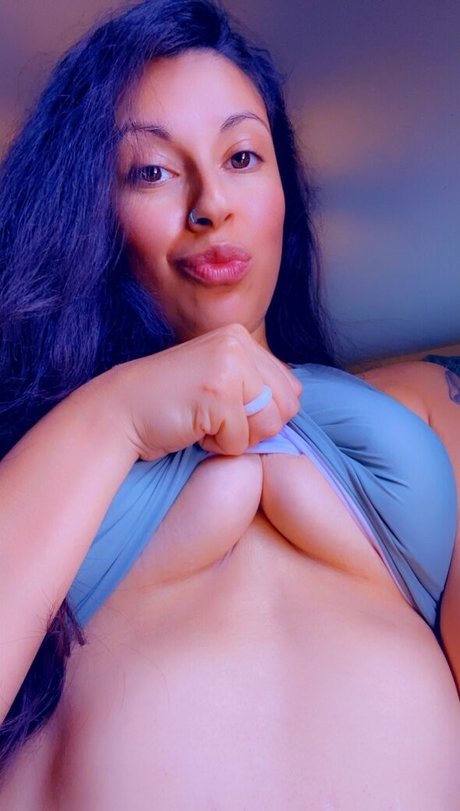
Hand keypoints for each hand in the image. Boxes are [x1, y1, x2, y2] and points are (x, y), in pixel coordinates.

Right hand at [103, 324, 301, 459]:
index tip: (224, 409)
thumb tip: (297, 399)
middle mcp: (238, 343)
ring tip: (204, 421)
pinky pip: (241, 442)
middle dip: (255, 427)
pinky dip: (216, 446)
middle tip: (214, 418)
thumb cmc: (170, 405)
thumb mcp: (219, 379)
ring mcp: (229, 365)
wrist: (118, 412)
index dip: (262, 414)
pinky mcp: (219, 393)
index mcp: (241, 337)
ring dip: (237, 438)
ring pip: (269, 425)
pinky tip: (191, 428)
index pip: (290, 390)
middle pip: (287, 408)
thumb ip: (256, 383)